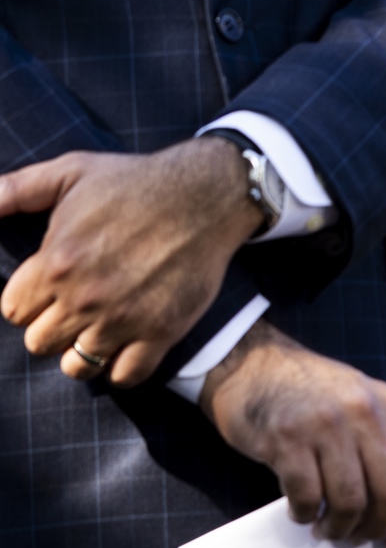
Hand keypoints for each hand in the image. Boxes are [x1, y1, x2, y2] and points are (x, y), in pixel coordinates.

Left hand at [0, 138, 262, 384]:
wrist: (205, 197)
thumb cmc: (134, 182)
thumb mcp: (68, 172)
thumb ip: (13, 190)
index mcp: (56, 262)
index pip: (14, 310)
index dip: (28, 301)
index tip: (49, 291)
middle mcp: (85, 297)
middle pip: (40, 342)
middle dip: (51, 327)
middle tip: (74, 310)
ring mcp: (124, 319)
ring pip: (78, 366)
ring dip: (82, 351)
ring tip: (96, 332)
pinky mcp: (162, 332)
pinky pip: (126, 376)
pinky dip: (121, 369)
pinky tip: (125, 348)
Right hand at [200, 320, 385, 547]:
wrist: (247, 362)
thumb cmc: (306, 392)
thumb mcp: (359, 399)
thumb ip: (382, 439)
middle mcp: (364, 413)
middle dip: (380, 527)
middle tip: (361, 540)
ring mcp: (326, 425)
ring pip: (352, 500)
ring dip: (341, 528)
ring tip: (328, 531)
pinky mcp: (286, 439)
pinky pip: (307, 496)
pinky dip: (305, 515)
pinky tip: (300, 513)